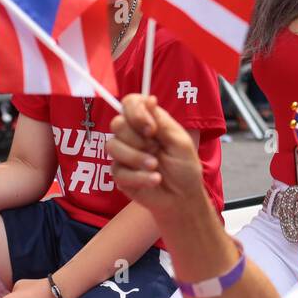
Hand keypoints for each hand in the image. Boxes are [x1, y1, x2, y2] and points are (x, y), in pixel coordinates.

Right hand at [108, 93, 205, 215]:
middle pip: (117, 123)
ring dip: (136, 157)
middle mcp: (133, 135)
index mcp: (148, 122)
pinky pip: (117, 170)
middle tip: (156, 149)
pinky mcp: (120, 174)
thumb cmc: (184, 167)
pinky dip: (138, 176)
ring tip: (155, 166)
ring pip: (112, 146)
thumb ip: (162, 122)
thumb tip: (149, 99)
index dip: (135, 112)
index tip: (151, 129)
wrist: (182, 198)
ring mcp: (124, 154)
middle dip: (137, 139)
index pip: (130, 103)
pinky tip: (154, 180)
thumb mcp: (180, 142)